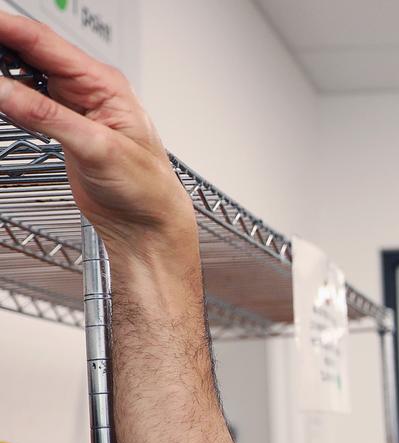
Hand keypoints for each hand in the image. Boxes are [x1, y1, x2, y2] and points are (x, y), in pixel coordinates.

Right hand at [0, 12, 194, 262]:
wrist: (147, 223)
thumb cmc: (146, 187)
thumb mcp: (97, 149)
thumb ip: (48, 117)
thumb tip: (4, 90)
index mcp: (104, 83)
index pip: (44, 42)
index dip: (7, 28)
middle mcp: (88, 89)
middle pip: (30, 51)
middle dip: (0, 45)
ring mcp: (72, 106)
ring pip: (25, 74)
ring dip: (1, 70)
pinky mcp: (61, 125)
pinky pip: (26, 98)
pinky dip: (6, 93)